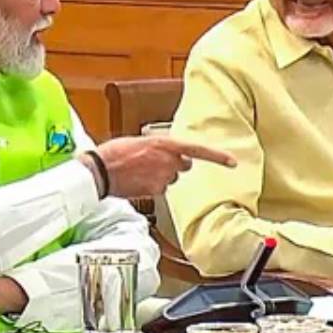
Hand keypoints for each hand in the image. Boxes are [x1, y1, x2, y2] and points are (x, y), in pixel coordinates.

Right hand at [83, 136, 236, 197]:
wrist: (100, 170)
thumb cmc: (115, 153)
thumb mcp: (141, 141)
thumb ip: (160, 148)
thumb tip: (170, 155)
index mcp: (166, 144)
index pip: (199, 150)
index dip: (218, 156)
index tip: (232, 162)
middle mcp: (168, 161)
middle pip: (183, 166)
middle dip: (174, 165)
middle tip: (154, 163)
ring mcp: (163, 177)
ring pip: (170, 180)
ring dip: (160, 176)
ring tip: (139, 171)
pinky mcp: (155, 191)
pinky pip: (160, 189)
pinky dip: (151, 187)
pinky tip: (137, 181)